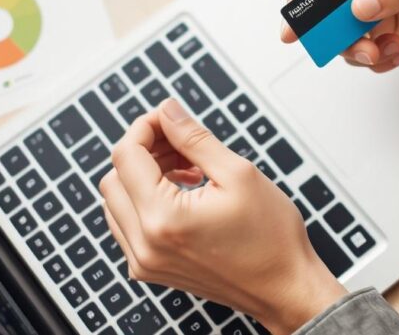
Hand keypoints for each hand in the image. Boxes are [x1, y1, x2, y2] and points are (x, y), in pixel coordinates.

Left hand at [100, 99, 346, 333]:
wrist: (284, 287)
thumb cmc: (271, 238)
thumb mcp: (239, 174)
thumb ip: (195, 139)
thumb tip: (168, 112)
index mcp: (163, 219)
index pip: (126, 156)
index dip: (145, 127)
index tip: (170, 118)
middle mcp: (145, 245)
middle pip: (114, 177)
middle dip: (144, 150)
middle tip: (182, 142)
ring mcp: (144, 262)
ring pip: (116, 201)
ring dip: (143, 175)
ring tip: (188, 168)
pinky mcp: (151, 269)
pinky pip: (127, 225)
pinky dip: (145, 200)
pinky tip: (182, 192)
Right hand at [281, 0, 398, 72]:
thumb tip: (360, 8)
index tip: (297, 20)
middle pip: (319, 7)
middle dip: (333, 34)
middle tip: (361, 49)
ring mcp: (364, 4)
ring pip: (339, 35)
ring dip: (360, 51)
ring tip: (391, 51)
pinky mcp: (376, 26)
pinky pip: (362, 49)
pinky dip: (379, 58)